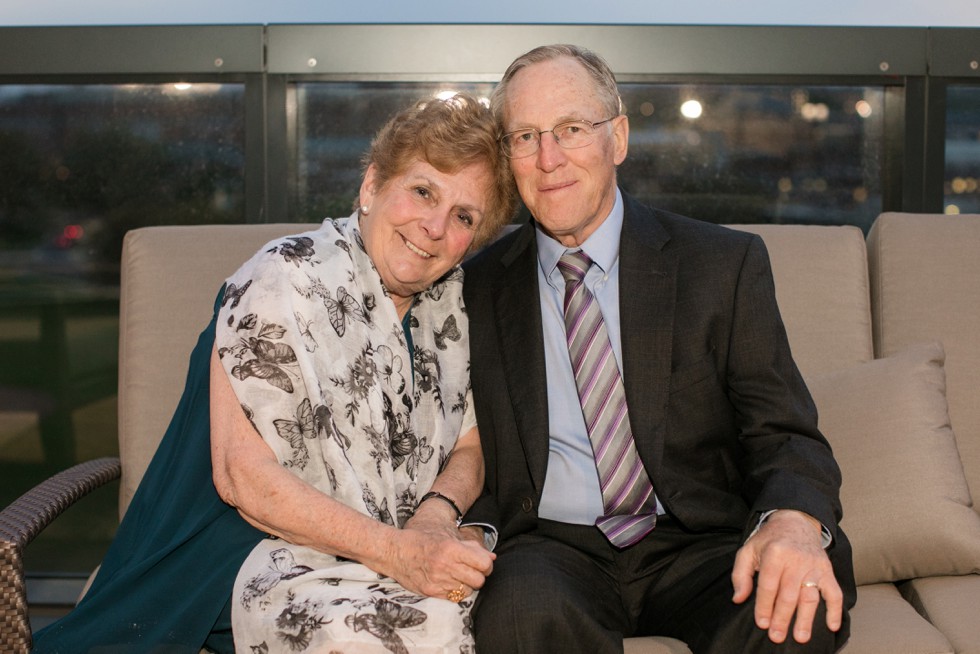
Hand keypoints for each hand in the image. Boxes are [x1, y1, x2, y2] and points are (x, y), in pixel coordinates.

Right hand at [381, 500, 493, 600]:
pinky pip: (453, 597)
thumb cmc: (422, 539)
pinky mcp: (430, 592)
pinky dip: (455, 591)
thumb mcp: (448, 535)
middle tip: (471, 570)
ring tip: (457, 575)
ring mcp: (437, 581)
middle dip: (478, 575)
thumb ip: (472, 547)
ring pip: (467, 591)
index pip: (483, 564)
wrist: (394, 551)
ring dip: (466, 584)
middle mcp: (445, 566)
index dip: (486, 564)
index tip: (481, 562)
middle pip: (478, 580)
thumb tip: (492, 558)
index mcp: (451, 548)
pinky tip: (448, 581)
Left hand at [732, 510, 842, 643]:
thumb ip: (741, 574)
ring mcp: (814, 566)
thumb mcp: (748, 550)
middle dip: (782, 617)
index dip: (764, 606)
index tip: (762, 623)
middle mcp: (796, 560)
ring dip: (806, 619)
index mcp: (774, 553)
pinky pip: (834, 592)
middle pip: (789, 594)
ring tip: (800, 637)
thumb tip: (738, 598)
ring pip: (810, 596)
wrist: (795, 521)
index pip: (768, 585)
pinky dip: (835, 610)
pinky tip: (831, 626)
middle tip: (777, 636)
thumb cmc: (769, 540)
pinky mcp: (827, 571)